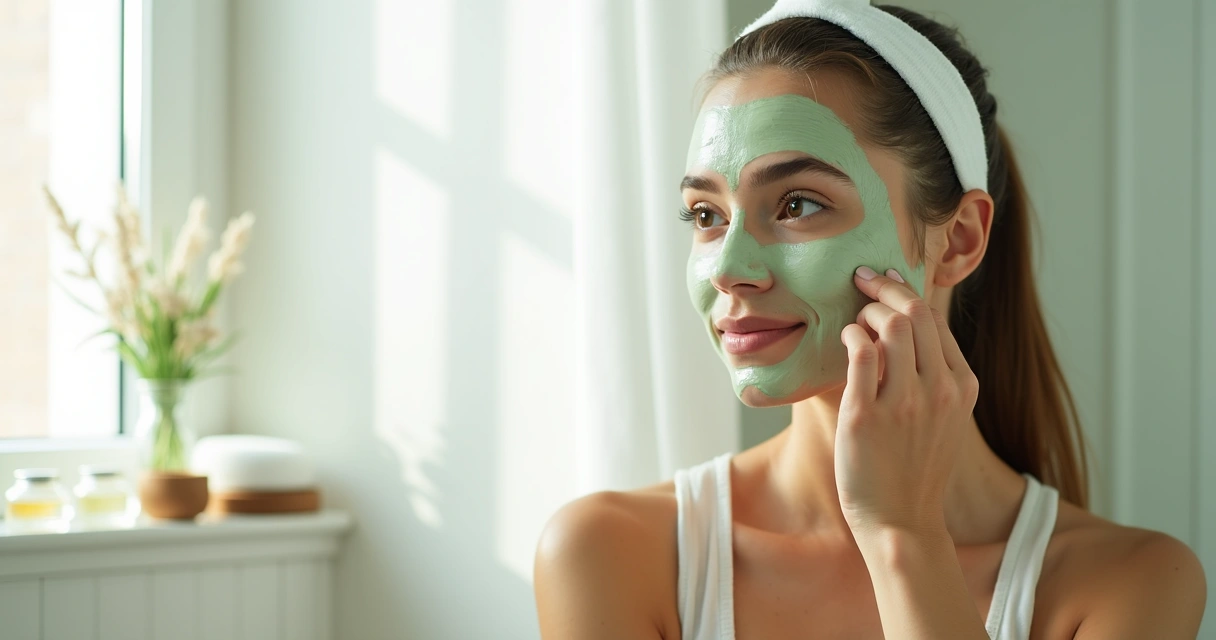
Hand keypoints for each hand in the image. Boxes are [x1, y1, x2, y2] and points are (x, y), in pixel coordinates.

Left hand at [835, 266, 978, 538]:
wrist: (901, 520)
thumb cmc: (915, 468)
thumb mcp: (944, 418)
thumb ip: (935, 377)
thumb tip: (908, 329)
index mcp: (961, 386)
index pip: (936, 319)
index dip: (907, 294)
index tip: (886, 282)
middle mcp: (938, 389)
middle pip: (914, 312)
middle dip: (884, 289)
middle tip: (862, 281)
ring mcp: (904, 401)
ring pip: (889, 325)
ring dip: (865, 311)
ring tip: (854, 318)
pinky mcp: (866, 414)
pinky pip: (860, 352)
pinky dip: (850, 335)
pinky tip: (845, 338)